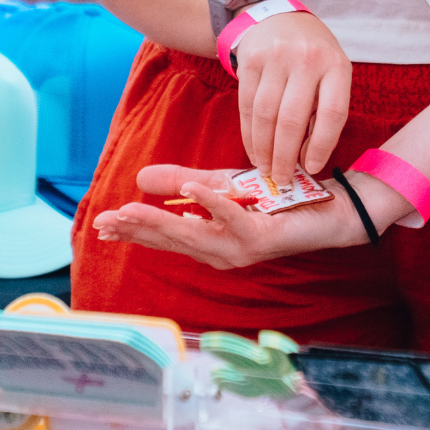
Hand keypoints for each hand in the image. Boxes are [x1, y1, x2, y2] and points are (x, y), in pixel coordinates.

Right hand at [92, 162, 404, 268]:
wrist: (329, 209)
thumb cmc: (277, 200)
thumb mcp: (223, 185)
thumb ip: (183, 183)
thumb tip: (141, 177)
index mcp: (210, 243)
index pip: (163, 238)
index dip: (133, 231)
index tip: (101, 224)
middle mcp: (221, 253)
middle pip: (172, 241)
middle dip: (137, 231)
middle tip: (106, 222)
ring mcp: (241, 249)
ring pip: (194, 235)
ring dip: (162, 222)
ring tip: (132, 209)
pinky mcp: (262, 236)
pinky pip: (233, 219)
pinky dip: (211, 204)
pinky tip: (192, 190)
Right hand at [232, 12, 350, 186]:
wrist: (278, 16)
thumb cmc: (312, 55)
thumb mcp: (331, 73)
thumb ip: (324, 111)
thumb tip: (307, 160)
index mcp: (336, 65)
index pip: (332, 112)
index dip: (321, 145)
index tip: (312, 169)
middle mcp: (307, 59)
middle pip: (292, 118)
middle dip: (285, 156)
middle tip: (282, 179)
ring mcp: (276, 58)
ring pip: (266, 115)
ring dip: (264, 149)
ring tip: (266, 169)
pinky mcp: (250, 61)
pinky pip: (247, 106)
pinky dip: (249, 134)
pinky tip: (254, 150)